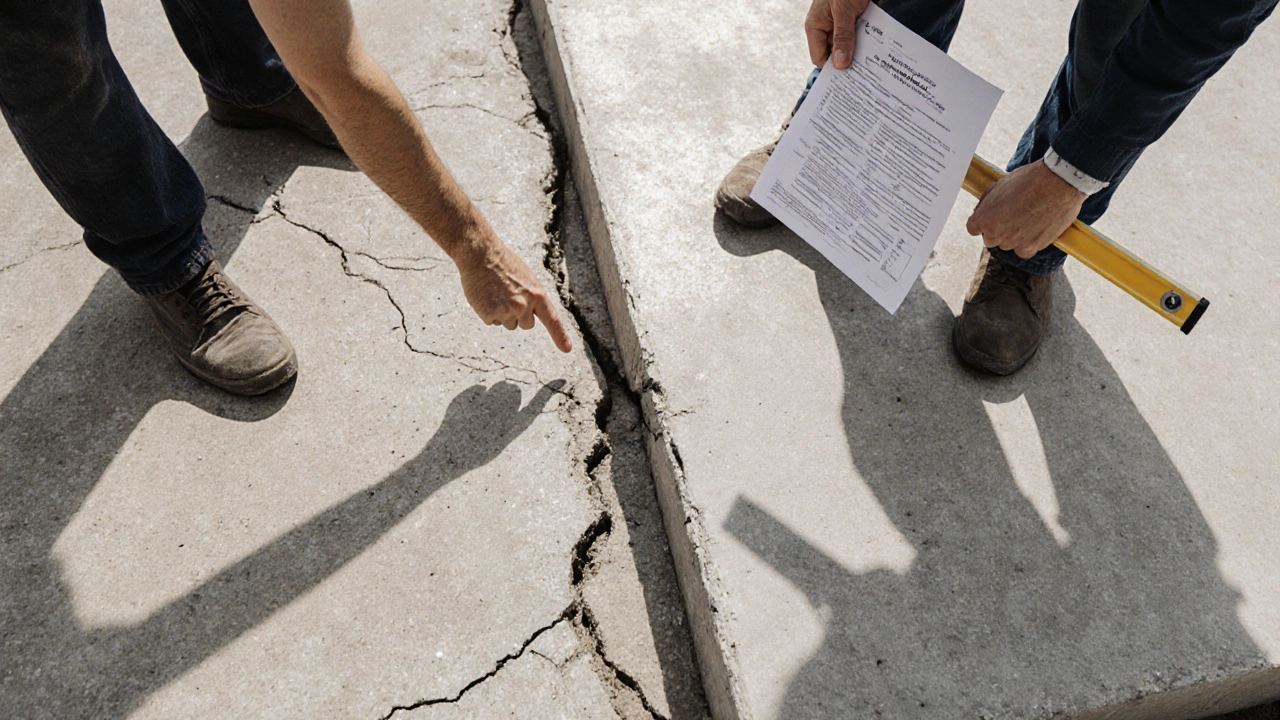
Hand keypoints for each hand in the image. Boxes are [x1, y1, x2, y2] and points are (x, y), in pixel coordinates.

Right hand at [456, 240, 573, 352]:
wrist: (481, 255)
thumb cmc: (504, 263)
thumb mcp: (527, 279)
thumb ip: (532, 298)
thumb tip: (531, 315)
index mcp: (537, 294)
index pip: (552, 320)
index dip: (560, 336)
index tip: (567, 349)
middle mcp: (524, 306)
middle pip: (526, 325)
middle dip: (519, 316)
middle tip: (509, 296)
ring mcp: (506, 311)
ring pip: (509, 324)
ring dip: (503, 314)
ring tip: (496, 293)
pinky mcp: (490, 315)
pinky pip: (493, 322)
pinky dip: (488, 312)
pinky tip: (486, 296)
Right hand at [805, 0, 871, 68]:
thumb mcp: (843, 11)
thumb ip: (842, 36)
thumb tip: (840, 65)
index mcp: (816, 26)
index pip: (820, 58)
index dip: (832, 68)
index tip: (848, 76)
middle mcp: (827, 27)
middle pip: (836, 54)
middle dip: (850, 59)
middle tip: (864, 68)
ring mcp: (841, 24)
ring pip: (850, 45)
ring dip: (861, 49)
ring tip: (872, 54)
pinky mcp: (855, 19)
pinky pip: (861, 35)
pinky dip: (869, 39)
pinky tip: (877, 42)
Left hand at [965, 161, 1085, 258]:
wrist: (1058, 182)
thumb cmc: (1029, 179)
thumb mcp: (1000, 184)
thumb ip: (987, 201)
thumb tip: (981, 210)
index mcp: (984, 218)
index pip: (973, 228)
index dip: (982, 222)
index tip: (991, 217)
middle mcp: (996, 234)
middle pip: (990, 239)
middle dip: (997, 229)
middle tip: (1011, 216)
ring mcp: (1014, 242)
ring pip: (1007, 245)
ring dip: (1013, 236)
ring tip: (1027, 218)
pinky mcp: (1032, 247)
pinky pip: (1023, 251)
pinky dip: (1027, 243)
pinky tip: (1034, 230)